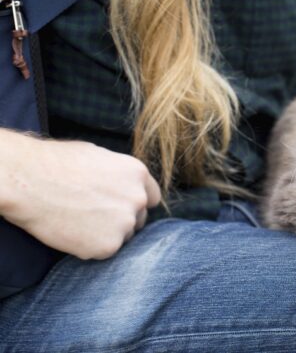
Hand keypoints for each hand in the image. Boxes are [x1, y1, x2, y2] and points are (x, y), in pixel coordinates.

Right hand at [0, 131, 160, 259]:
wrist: (30, 182)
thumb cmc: (57, 163)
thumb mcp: (100, 157)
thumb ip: (119, 175)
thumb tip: (123, 184)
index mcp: (138, 174)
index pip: (151, 198)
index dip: (136, 204)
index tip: (121, 208)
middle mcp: (138, 199)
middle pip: (139, 219)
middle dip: (122, 220)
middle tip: (94, 217)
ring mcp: (125, 223)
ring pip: (123, 237)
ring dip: (107, 234)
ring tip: (79, 222)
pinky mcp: (108, 246)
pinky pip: (104, 251)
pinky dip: (90, 247)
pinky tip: (72, 233)